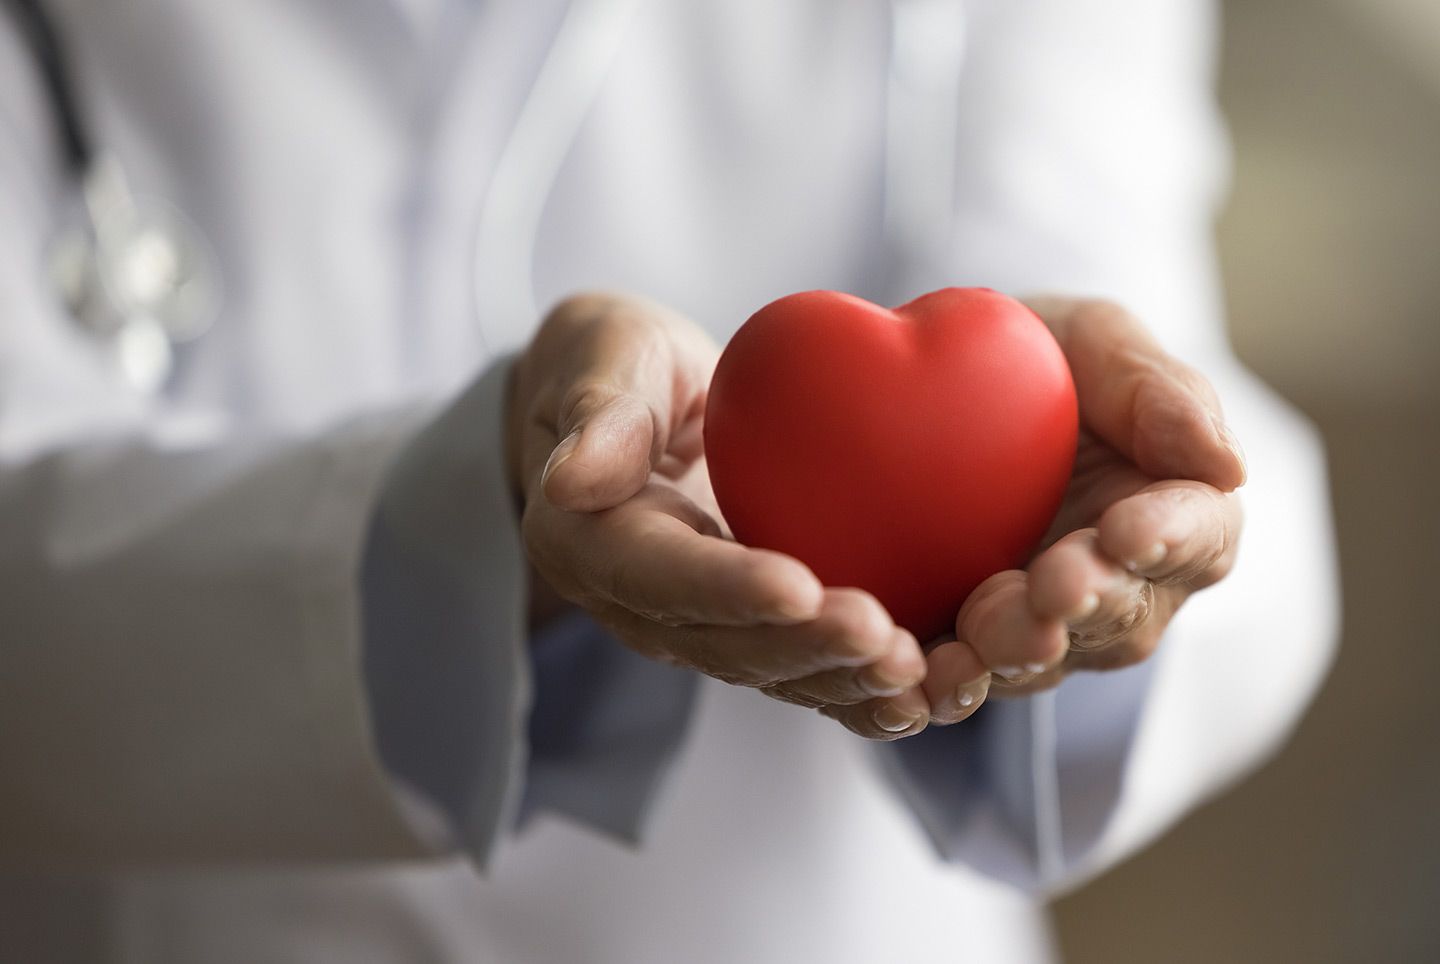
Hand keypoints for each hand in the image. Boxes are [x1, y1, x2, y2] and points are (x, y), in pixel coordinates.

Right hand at [509, 293, 932, 739]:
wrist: (634, 407)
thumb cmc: (617, 360)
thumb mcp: (601, 357)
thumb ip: (596, 415)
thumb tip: (569, 482)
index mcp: (591, 543)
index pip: (661, 575)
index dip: (727, 588)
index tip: (798, 586)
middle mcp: (643, 604)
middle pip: (725, 644)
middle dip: (807, 648)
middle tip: (885, 637)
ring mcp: (701, 624)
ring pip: (774, 671)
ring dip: (845, 681)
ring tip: (919, 673)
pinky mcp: (752, 627)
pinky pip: (806, 668)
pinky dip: (862, 688)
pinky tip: (928, 689)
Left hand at [913, 297, 1246, 726]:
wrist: (939, 388)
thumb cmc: (1039, 356)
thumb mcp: (1092, 341)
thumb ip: (1158, 391)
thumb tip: (1229, 467)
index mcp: (1174, 509)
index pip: (1198, 535)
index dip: (1169, 538)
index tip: (1130, 530)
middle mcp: (1122, 584)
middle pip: (1123, 613)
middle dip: (1089, 601)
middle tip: (1056, 585)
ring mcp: (1047, 623)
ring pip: (1049, 656)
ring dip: (1019, 646)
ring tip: (984, 628)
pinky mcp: (971, 646)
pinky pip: (969, 680)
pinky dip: (950, 684)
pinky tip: (927, 675)